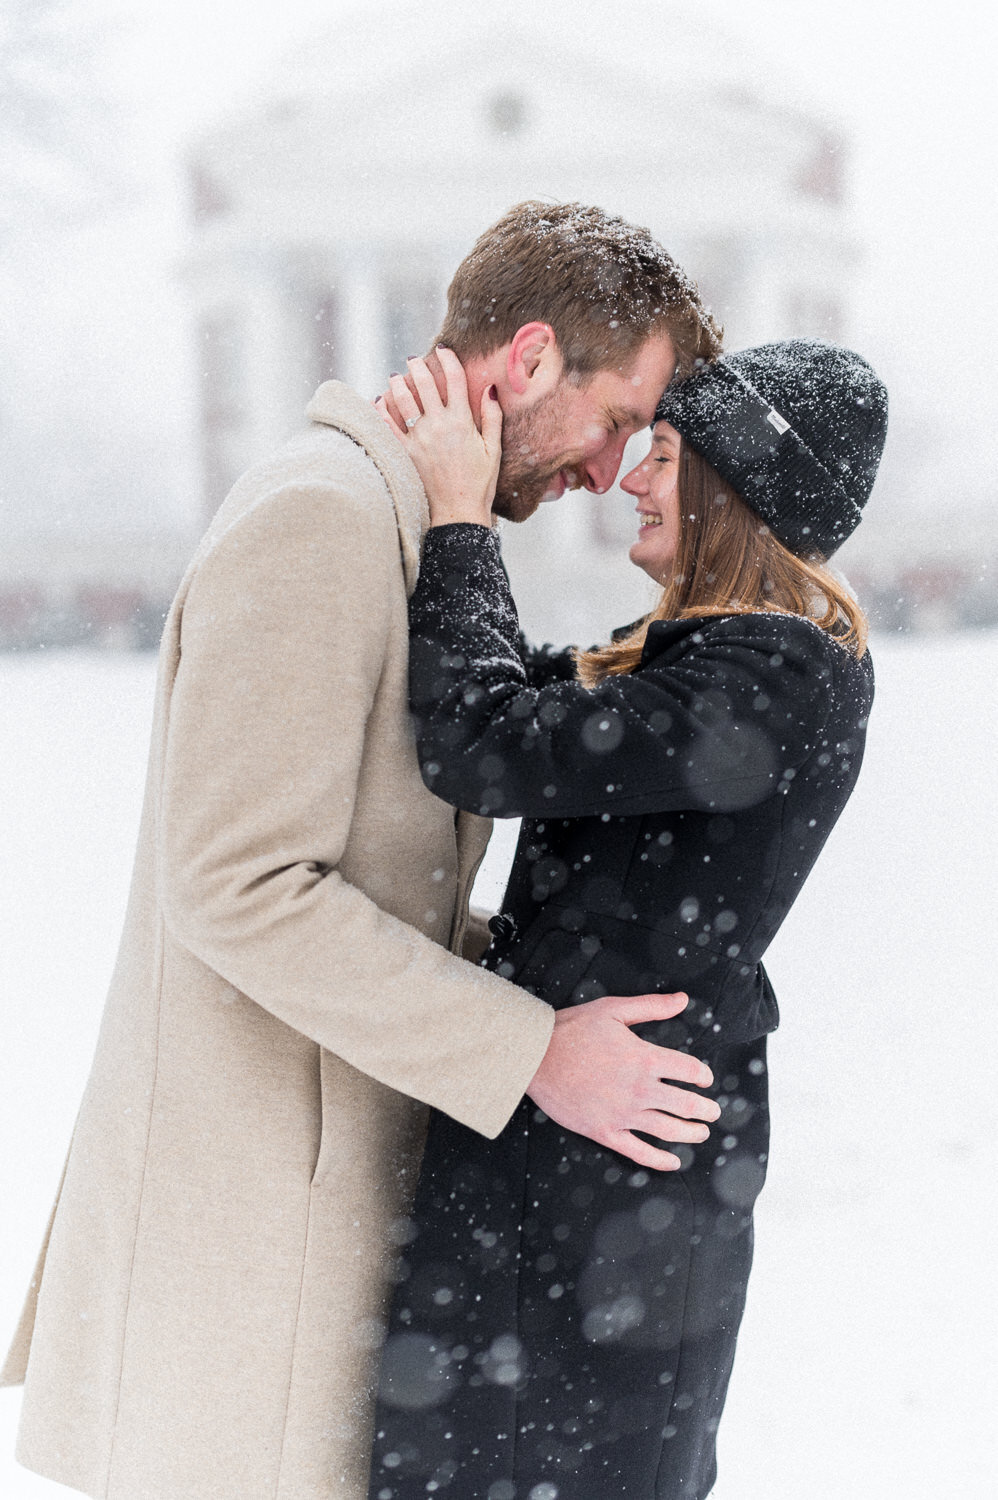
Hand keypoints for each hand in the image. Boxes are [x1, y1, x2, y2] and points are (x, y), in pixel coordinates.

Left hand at [376, 349, 501, 526]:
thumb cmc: (480, 483)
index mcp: (462, 422)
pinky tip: (379, 401)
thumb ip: (492, 417)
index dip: (448, 360)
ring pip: (402, 401)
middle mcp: (438, 425)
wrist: (458, 512)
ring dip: (397, 384)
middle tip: (413, 359)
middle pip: (424, 384)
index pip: (454, 380)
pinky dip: (381, 411)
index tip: (443, 350)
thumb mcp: (493, 449)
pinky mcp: (405, 453)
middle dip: (418, 366)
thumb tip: (490, 388)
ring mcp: (419, 439)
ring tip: (396, 376)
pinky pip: (387, 426)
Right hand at [526, 991, 720, 1170]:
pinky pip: (638, 1152)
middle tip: (713, 1111)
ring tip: (701, 1133)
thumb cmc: (572, 1030)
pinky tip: (673, 1162)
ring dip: (691, 1133)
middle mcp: (638, 1089)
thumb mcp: (613, 1009)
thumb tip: (682, 999)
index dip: (702, 1075)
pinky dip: (659, 1160)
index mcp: (644, 1058)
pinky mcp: (604, 1131)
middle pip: (685, 1104)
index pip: (689, 1070)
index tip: (705, 1078)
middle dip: (705, 1109)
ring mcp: (622, 1114)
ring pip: (668, 1130)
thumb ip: (651, 1007)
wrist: (535, 1057)